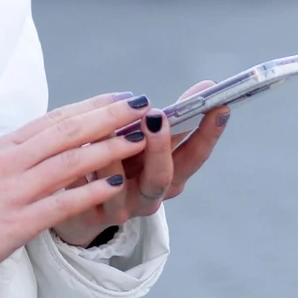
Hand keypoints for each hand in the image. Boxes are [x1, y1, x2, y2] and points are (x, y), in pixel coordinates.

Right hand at [0, 94, 148, 285]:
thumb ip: (19, 155)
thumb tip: (55, 142)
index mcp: (3, 147)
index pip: (54, 119)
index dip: (90, 106)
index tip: (120, 97)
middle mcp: (9, 162)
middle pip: (66, 132)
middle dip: (107, 116)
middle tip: (139, 105)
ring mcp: (13, 191)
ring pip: (68, 162)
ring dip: (107, 148)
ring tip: (139, 139)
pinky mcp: (17, 221)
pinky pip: (61, 203)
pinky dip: (91, 192)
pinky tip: (116, 185)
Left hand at [51, 81, 230, 247]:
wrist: (78, 201)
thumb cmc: (116, 161)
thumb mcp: (143, 140)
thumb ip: (168, 118)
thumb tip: (206, 86)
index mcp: (169, 175)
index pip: (194, 155)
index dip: (208, 133)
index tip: (219, 106)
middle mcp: (152, 195)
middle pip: (165, 176)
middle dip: (163, 145)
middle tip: (158, 117)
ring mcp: (125, 207)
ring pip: (121, 185)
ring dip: (122, 151)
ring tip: (117, 124)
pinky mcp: (95, 211)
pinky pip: (98, 188)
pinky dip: (100, 162)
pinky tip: (93, 137)